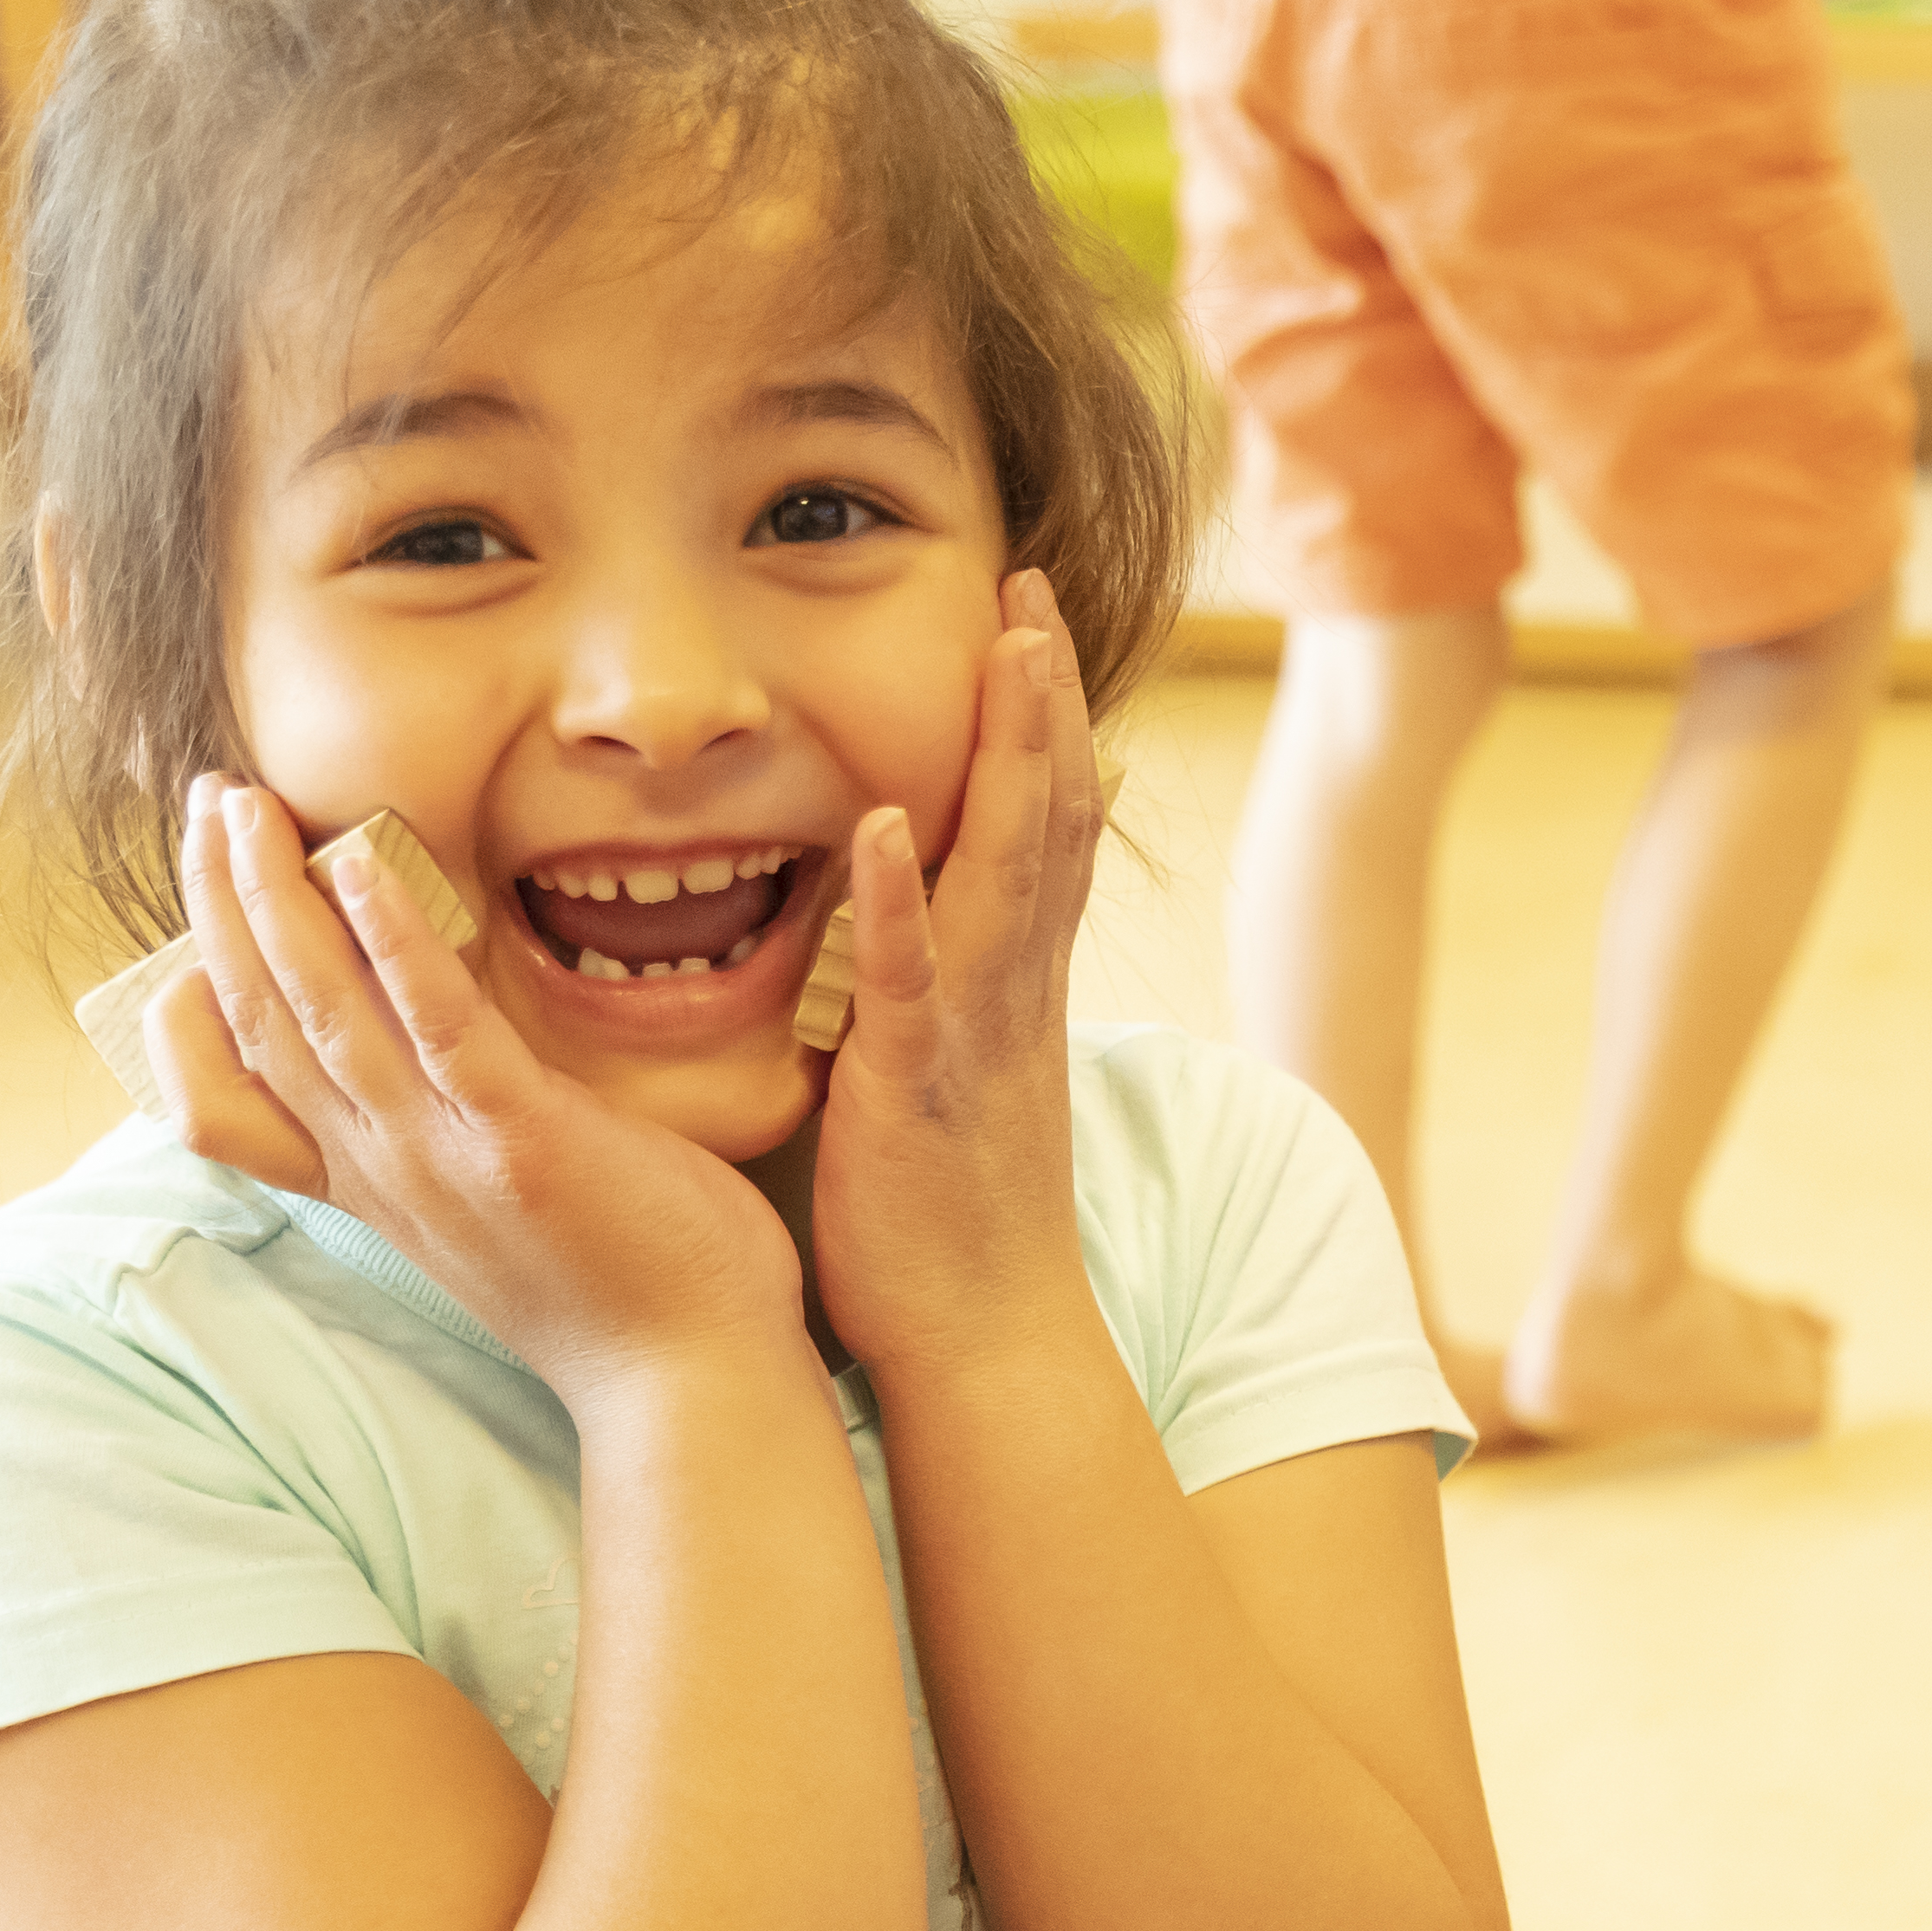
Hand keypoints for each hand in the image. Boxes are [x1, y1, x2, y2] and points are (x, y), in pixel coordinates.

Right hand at [173, 773, 806, 1400]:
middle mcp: (384, 1170)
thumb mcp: (492, 1213)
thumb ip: (445, 1138)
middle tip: (207, 802)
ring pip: (319, 1011)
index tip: (201, 899)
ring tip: (243, 805)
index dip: (193, 992)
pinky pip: (437, 1025)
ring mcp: (442, 1156)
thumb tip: (436, 1059)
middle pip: (258, 1022)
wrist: (691, 1386)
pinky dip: (391, 942)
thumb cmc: (619, 1289)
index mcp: (371, 1185)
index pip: (228, 1092)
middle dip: (218, 903)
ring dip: (271, 898)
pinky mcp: (520, 1141)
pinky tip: (358, 866)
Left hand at [801, 571, 1113, 1384]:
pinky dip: (903, 900)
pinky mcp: (916, 1089)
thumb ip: (954, 991)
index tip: (1032, 618)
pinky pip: (914, 980)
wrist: (988, 1342)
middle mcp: (1014, 992)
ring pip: (1009, 871)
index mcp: (1016, 986)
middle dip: (1045, 699)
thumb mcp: (962, 1077)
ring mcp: (975, 1034)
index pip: (1046, 825)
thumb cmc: (951, 1222)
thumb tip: (939, 920)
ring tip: (1011, 651)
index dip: (1046, 720)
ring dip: (1012, 757)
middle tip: (1034, 588)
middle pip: (1050, 817)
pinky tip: (881, 825)